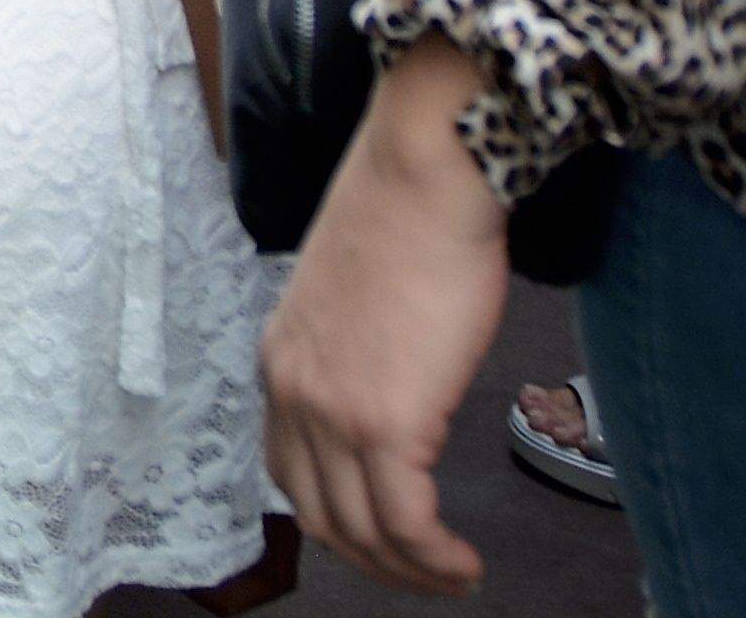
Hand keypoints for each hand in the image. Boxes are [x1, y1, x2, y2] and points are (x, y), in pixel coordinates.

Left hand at [259, 43, 512, 592]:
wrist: (426, 170)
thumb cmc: (408, 217)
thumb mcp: (354, 299)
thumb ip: (355, 355)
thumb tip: (393, 389)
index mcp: (281, 361)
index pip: (288, 473)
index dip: (337, 518)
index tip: (382, 535)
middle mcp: (292, 390)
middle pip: (319, 515)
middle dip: (374, 560)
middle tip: (424, 571)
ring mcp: (332, 409)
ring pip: (362, 530)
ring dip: (411, 570)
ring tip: (455, 575)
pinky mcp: (385, 418)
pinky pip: (404, 522)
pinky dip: (434, 557)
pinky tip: (463, 561)